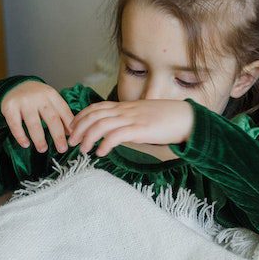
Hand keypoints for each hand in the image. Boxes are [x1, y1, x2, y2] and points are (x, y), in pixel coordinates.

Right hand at [1, 81, 74, 153]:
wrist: (13, 85)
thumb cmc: (36, 97)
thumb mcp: (49, 100)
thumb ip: (60, 114)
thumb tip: (71, 133)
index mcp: (51, 95)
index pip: (63, 111)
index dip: (69, 126)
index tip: (74, 139)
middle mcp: (39, 97)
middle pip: (51, 118)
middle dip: (58, 136)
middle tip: (62, 149)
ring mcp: (24, 102)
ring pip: (34, 124)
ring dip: (39, 139)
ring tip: (43, 149)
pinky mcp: (9, 108)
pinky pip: (15, 125)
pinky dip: (21, 136)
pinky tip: (26, 144)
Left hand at [67, 99, 193, 157]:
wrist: (186, 118)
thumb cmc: (167, 118)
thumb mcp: (143, 115)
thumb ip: (129, 121)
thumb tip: (117, 133)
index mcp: (126, 107)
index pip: (96, 107)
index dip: (81, 117)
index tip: (73, 128)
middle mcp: (126, 110)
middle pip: (94, 115)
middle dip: (79, 128)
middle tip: (72, 142)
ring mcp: (133, 119)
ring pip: (101, 124)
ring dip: (89, 138)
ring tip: (84, 150)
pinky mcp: (141, 129)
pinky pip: (117, 135)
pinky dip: (105, 144)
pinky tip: (101, 153)